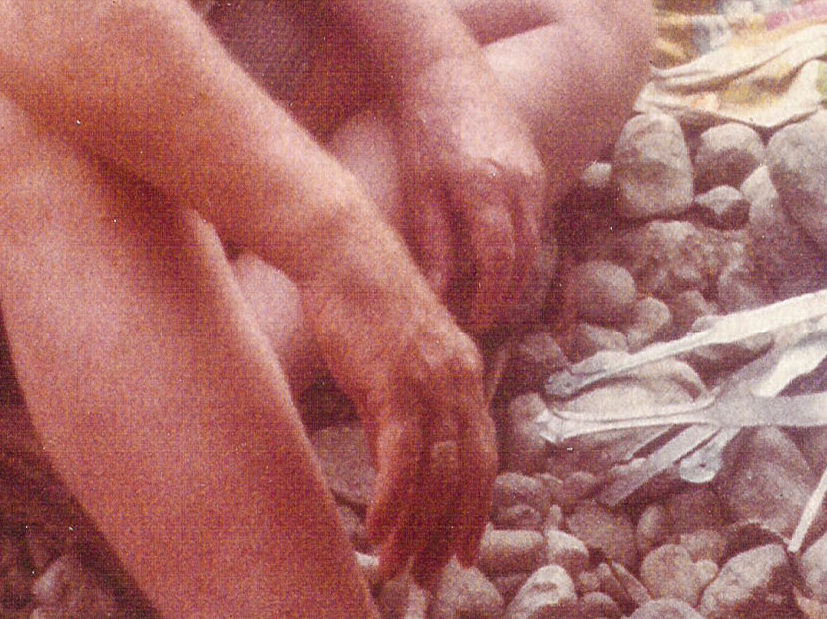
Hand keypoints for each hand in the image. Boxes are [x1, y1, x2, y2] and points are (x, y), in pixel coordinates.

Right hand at [298, 210, 496, 586]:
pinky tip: (376, 531)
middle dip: (450, 530)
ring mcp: (430, 379)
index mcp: (463, 371)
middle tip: (431, 575)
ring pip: (438, 473)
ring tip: (397, 568)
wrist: (344, 252)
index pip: (482, 454)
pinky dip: (393, 501)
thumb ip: (402, 412)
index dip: (475, 507)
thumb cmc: (362, 305)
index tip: (461, 550)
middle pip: (469, 472)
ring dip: (417, 529)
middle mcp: (458, 377)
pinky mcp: (396, 382)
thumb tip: (397, 467)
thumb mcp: (393, 364)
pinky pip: (403, 458)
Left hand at [393, 49, 546, 330]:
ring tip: (492, 296)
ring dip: (519, 272)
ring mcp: (532, 170)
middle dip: (509, 294)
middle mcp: (520, 182)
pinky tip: (500, 256)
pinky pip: (537, 215)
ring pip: (536, 237)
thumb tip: (437, 297)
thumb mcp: (421, 188)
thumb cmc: (425, 128)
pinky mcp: (534, 162)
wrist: (448, 71)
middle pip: (526, 256)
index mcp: (487, 189)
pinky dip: (524, 243)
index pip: (501, 262)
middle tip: (484, 319)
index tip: (475, 321)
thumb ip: (434, 243)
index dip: (491, 299)